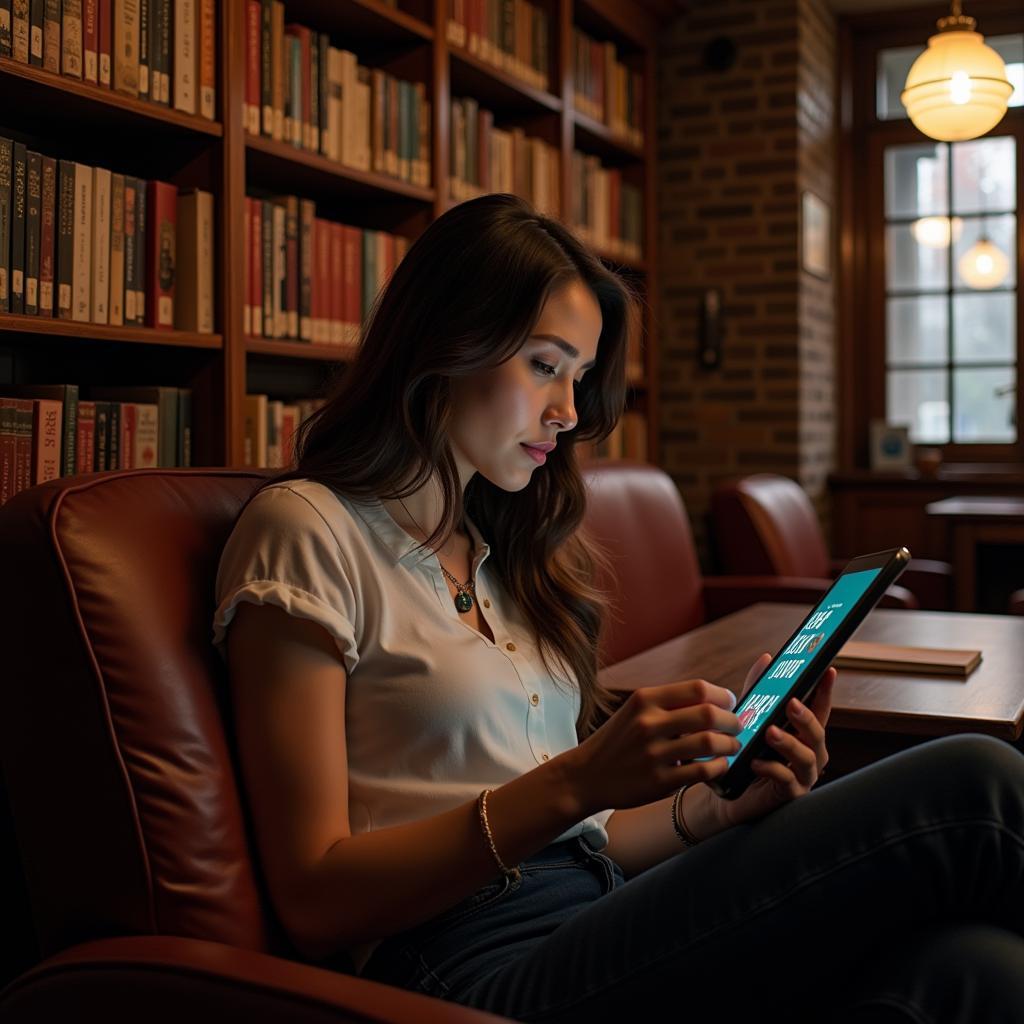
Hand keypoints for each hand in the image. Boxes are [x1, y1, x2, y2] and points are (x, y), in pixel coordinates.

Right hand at [567, 678, 741, 815]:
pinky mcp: (659, 782)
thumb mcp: (635, 711)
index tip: (729, 703)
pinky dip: (719, 767)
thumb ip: (669, 703)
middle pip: (709, 714)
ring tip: (732, 746)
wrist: (587, 775)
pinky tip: (719, 765)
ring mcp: (654, 754)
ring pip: (710, 743)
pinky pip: (702, 771)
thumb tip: (714, 701)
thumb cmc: (618, 740)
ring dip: (731, 745)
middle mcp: (649, 723)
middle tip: (738, 726)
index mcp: (645, 699)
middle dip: (732, 720)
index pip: (698, 688)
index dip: (722, 696)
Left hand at [706, 653, 834, 830]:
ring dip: (789, 743)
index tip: (828, 670)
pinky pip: (787, 781)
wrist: (724, 789)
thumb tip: (767, 658)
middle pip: (817, 733)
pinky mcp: (790, 795)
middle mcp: (810, 753)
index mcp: (803, 733)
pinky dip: (772, 769)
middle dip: (806, 717)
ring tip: (770, 732)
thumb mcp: (750, 717)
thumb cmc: (742, 750)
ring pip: (806, 757)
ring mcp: (803, 776)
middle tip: (791, 703)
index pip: (819, 709)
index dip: (825, 691)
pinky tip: (756, 762)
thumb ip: (759, 689)